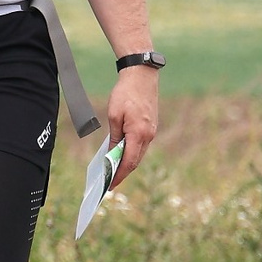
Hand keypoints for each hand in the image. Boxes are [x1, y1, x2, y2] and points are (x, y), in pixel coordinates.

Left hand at [106, 66, 158, 186]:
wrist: (141, 76)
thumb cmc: (125, 93)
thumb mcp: (114, 116)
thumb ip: (115, 137)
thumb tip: (113, 154)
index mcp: (139, 133)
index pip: (129, 161)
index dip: (119, 175)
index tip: (110, 185)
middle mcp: (148, 135)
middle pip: (135, 160)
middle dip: (122, 172)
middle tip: (110, 182)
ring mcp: (152, 131)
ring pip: (139, 153)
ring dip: (127, 163)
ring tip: (113, 171)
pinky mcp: (151, 127)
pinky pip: (141, 145)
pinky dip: (132, 152)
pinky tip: (121, 154)